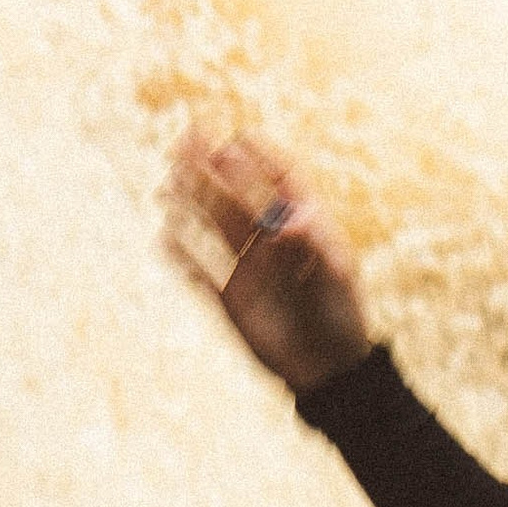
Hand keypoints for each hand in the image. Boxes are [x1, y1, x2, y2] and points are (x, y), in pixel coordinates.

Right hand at [163, 126, 374, 398]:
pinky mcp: (231, 299)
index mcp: (304, 226)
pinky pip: (201, 272)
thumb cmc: (343, 317)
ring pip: (215, 225)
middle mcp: (271, 241)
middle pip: (239, 195)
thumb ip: (313, 245)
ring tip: (169, 180)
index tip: (239, 137)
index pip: (281, 180)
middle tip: (189, 138)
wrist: (329, 369)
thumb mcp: (337, 278)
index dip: (260, 157)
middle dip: (215, 167)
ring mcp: (249, 268)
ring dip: (193, 202)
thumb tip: (285, 222)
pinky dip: (182, 256)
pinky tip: (164, 238)